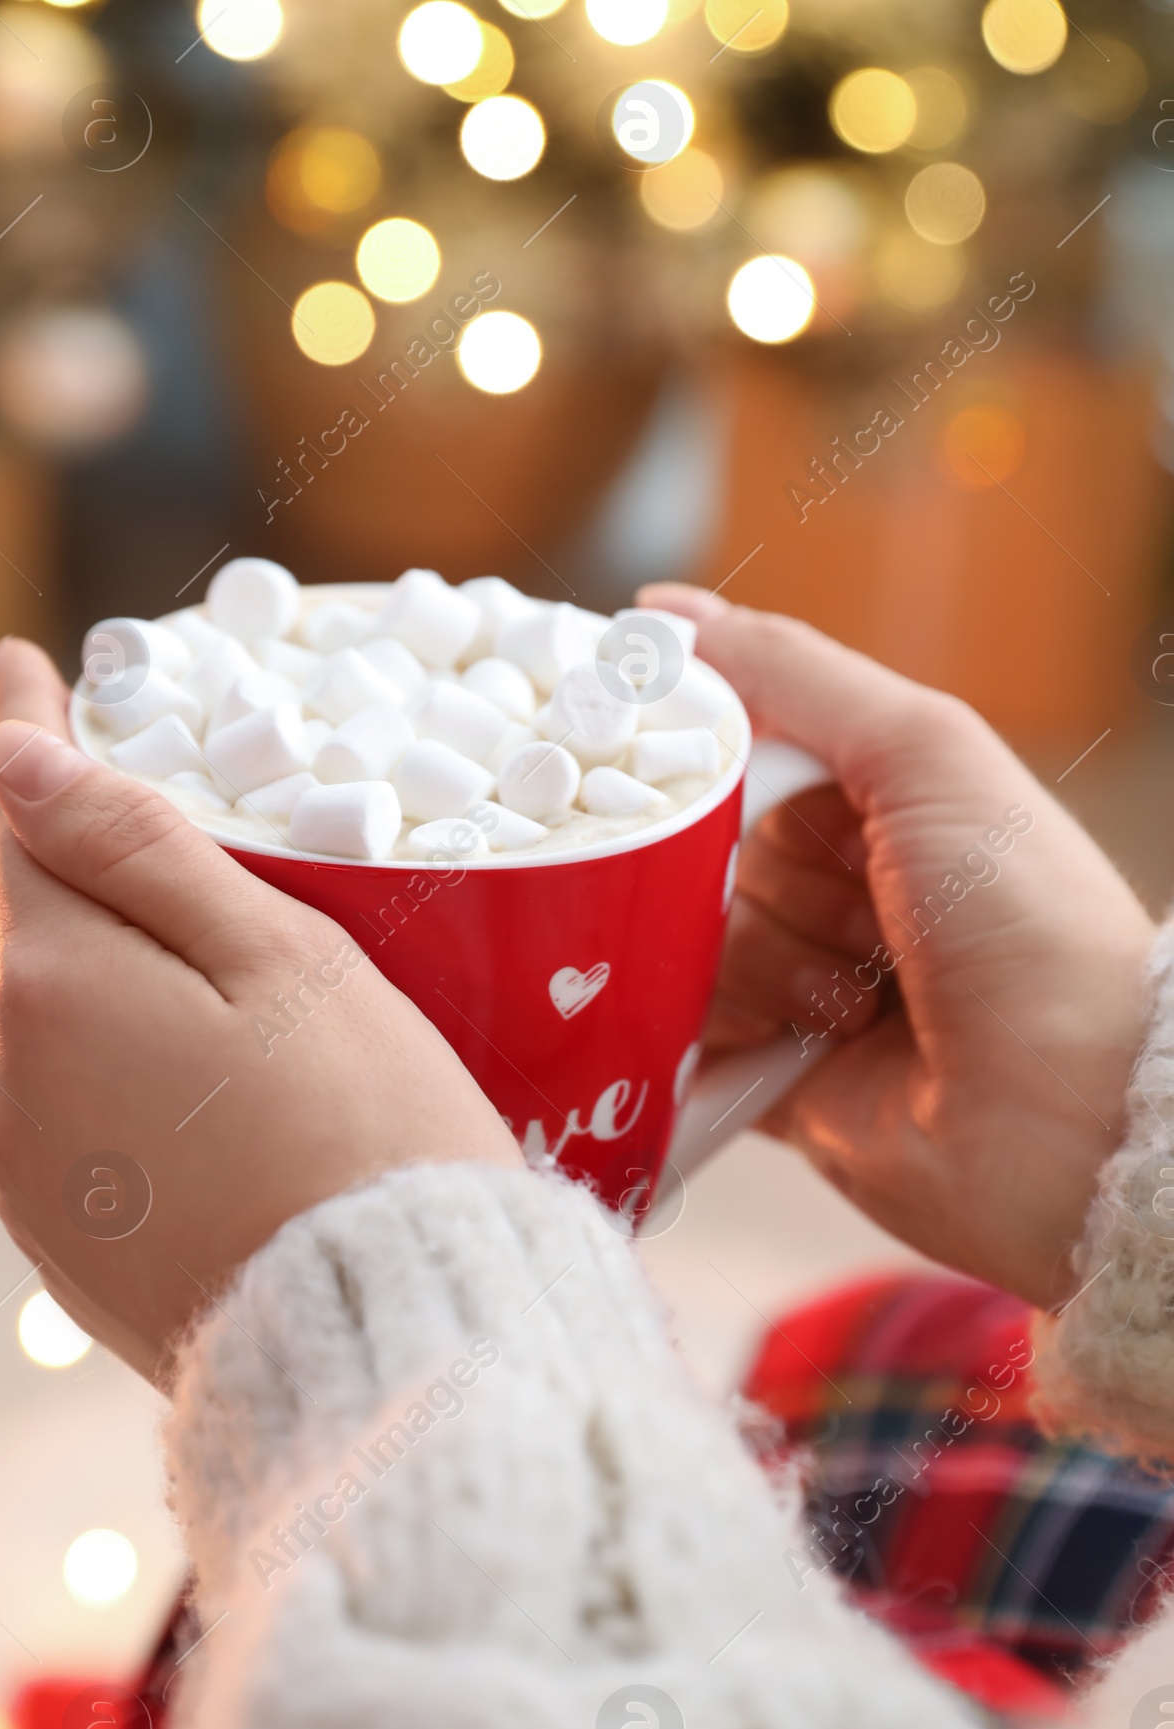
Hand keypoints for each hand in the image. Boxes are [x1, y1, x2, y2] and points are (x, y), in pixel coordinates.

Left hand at [0, 639, 519, 1380]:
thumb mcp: (279, 956)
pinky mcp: (55, 1236)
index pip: (17, 816)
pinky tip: (156, 1045)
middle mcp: (1, 1076)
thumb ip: (133, 847)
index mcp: (53, 983)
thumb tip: (12, 763)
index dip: (24, 730)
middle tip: (97, 772)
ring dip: (66, 946)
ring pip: (23, 1008)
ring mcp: (20, 1168)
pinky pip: (46, 1099)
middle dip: (46, 839)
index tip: (20, 663)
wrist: (386, 1341)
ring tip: (139, 907)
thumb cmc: (367, 1129)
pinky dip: (84, 1045)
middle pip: (10, 913)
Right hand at [642, 585, 1154, 1308]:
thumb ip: (791, 673)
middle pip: (703, 848)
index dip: (695, 754)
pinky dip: (718, 1037)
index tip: (662, 759)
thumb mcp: (923, 754)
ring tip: (854, 1002)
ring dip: (762, 966)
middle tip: (858, 910)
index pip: (734, 746)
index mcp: (873, 797)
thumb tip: (661, 615)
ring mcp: (797, 982)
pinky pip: (682, 1035)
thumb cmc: (1027, 921)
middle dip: (761, 877)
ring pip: (689, 941)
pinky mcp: (766, 1073)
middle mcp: (833, 885)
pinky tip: (791, 1045)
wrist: (1067, 1113)